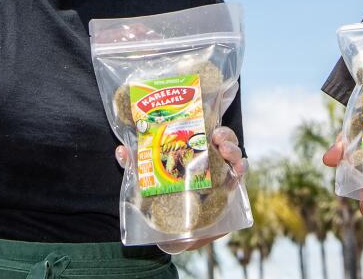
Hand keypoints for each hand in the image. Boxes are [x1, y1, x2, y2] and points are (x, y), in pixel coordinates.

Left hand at [115, 126, 245, 253]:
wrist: (170, 235)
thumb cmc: (160, 202)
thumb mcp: (146, 181)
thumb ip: (135, 167)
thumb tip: (121, 151)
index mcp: (194, 153)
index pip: (207, 133)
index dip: (209, 126)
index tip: (210, 126)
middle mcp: (212, 162)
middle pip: (224, 143)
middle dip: (226, 137)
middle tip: (219, 139)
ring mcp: (223, 178)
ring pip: (235, 158)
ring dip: (235, 152)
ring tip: (228, 153)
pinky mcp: (229, 197)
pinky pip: (239, 182)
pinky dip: (241, 173)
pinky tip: (239, 171)